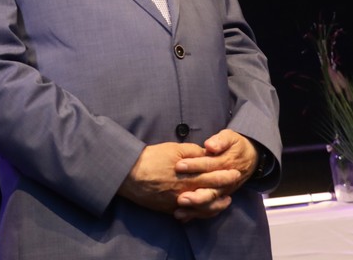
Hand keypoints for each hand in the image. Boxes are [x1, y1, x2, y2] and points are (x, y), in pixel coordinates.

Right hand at [118, 142, 239, 214]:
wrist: (128, 174)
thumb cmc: (150, 158)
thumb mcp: (172, 149)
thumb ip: (192, 152)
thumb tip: (206, 153)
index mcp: (189, 176)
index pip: (214, 177)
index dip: (226, 175)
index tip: (235, 172)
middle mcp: (186, 192)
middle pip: (212, 192)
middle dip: (225, 188)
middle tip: (235, 185)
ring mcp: (178, 203)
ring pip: (204, 208)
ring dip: (217, 205)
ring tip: (225, 202)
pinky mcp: (169, 209)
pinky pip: (189, 214)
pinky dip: (200, 213)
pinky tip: (205, 210)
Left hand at [172, 129, 257, 220]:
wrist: (250, 158)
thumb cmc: (234, 145)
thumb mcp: (230, 138)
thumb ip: (220, 141)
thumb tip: (210, 146)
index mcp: (226, 164)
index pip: (209, 165)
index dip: (194, 165)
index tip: (179, 166)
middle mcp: (225, 182)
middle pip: (210, 191)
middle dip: (195, 196)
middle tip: (180, 198)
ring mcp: (222, 192)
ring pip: (210, 203)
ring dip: (195, 208)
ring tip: (179, 211)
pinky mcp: (218, 198)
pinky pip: (209, 209)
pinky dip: (196, 214)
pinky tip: (182, 217)